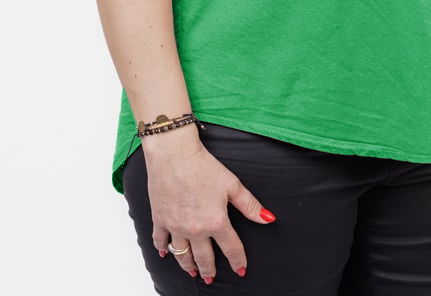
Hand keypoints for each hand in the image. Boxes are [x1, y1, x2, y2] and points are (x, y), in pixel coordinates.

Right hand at [144, 134, 276, 281]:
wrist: (174, 154)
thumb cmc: (203, 166)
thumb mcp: (232, 184)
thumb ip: (250, 205)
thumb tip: (268, 218)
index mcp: (216, 222)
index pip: (231, 248)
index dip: (238, 261)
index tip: (241, 269)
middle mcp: (195, 229)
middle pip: (204, 258)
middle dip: (210, 270)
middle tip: (212, 278)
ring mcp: (175, 226)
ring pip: (182, 255)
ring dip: (188, 265)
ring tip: (193, 272)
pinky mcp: (160, 219)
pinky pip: (160, 241)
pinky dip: (163, 249)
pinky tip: (165, 253)